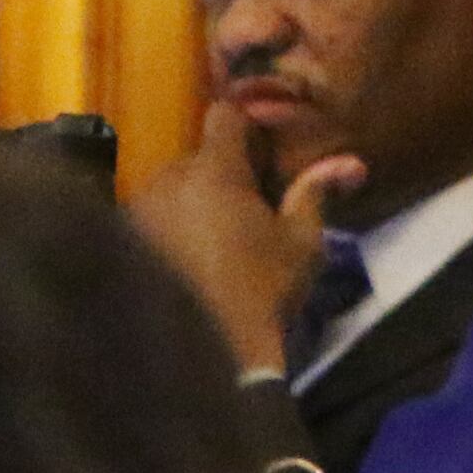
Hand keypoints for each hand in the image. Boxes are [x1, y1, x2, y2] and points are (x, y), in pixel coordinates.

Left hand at [128, 99, 364, 370]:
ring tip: (211, 243)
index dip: (243, 126)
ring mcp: (139, 210)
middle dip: (219, 175)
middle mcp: (168, 179)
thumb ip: (315, 194)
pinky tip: (182, 263)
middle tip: (242, 211)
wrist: (208, 357)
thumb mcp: (301, 245)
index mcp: (216, 171)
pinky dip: (165, 230)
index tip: (259, 151)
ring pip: (169, 189)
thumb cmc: (262, 294)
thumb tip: (350, 162)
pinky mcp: (121, 241)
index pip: (224, 115)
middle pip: (197, 157)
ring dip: (188, 203)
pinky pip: (148, 220)